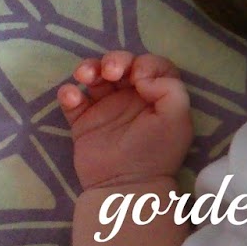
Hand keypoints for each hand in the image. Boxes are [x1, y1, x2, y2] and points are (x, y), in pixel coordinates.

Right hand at [58, 51, 192, 191]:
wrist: (125, 186)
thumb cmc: (155, 152)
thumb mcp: (177, 120)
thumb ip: (170, 89)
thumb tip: (142, 77)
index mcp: (157, 96)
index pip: (152, 66)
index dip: (145, 63)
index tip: (139, 77)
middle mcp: (132, 98)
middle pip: (121, 64)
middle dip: (114, 60)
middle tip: (111, 71)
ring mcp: (105, 108)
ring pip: (94, 75)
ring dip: (88, 68)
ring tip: (85, 77)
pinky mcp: (83, 121)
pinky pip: (72, 99)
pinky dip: (69, 93)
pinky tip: (73, 98)